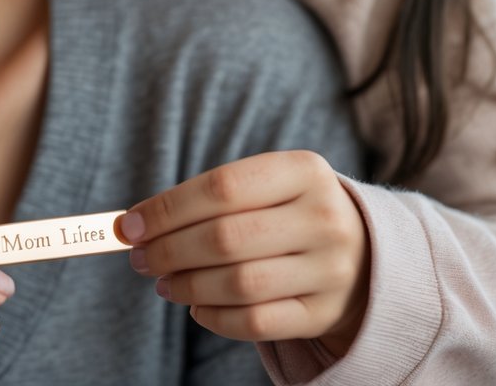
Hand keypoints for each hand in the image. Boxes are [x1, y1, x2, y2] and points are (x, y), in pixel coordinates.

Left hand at [118, 150, 369, 355]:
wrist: (365, 252)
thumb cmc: (289, 211)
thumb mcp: (265, 185)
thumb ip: (206, 199)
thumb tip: (134, 225)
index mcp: (306, 171)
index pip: (222, 188)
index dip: (168, 209)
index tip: (130, 225)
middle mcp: (324, 219)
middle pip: (226, 238)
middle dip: (169, 250)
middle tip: (140, 258)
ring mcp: (329, 270)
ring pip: (239, 284)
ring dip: (187, 287)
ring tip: (164, 283)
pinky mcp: (323, 313)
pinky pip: (256, 323)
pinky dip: (215, 318)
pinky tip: (196, 307)